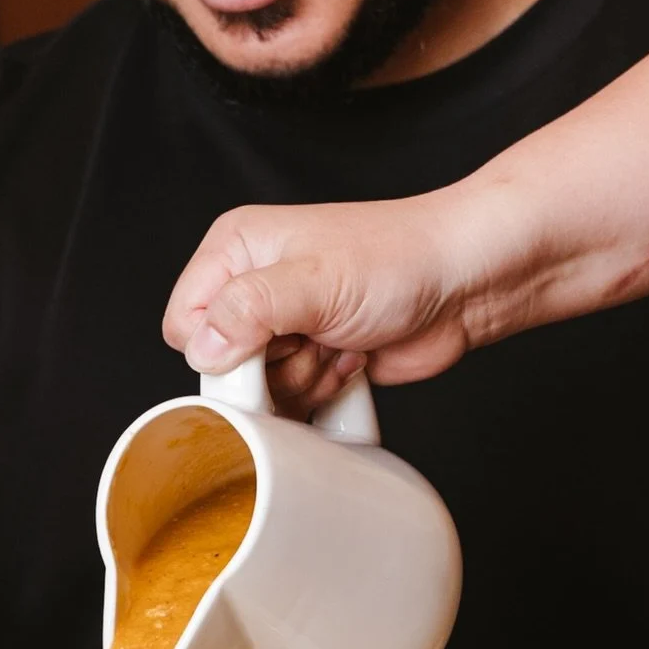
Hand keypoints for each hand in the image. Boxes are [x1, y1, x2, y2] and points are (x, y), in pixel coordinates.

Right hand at [164, 195, 485, 395]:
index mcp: (236, 249)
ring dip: (302, 380)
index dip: (219, 347)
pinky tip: (350, 357)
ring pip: (258, 390)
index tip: (266, 343)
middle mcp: (255, 285)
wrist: (463, 281)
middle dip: (269, 370)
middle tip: (309, 339)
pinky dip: (323, 388)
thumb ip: (248, 310)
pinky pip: (293, 400)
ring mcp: (285, 323)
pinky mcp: (313, 355)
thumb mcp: (314, 281)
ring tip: (336, 342)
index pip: (185, 324)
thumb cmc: (400, 258)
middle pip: (221, 366)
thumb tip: (201, 347)